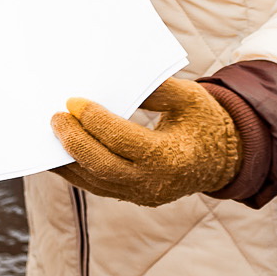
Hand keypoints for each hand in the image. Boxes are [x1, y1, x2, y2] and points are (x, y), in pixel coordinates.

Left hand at [51, 78, 238, 207]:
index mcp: (172, 157)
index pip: (123, 139)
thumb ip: (155, 89)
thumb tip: (113, 78)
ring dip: (67, 158)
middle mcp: (156, 182)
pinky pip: (98, 186)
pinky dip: (75, 170)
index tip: (73, 101)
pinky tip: (58, 152)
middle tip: (55, 117)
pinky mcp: (134, 197)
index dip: (94, 120)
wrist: (226, 158)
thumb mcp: (188, 98)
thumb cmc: (205, 121)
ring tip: (50, 133)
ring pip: (95, 180)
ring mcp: (143, 195)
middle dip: (74, 140)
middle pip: (102, 165)